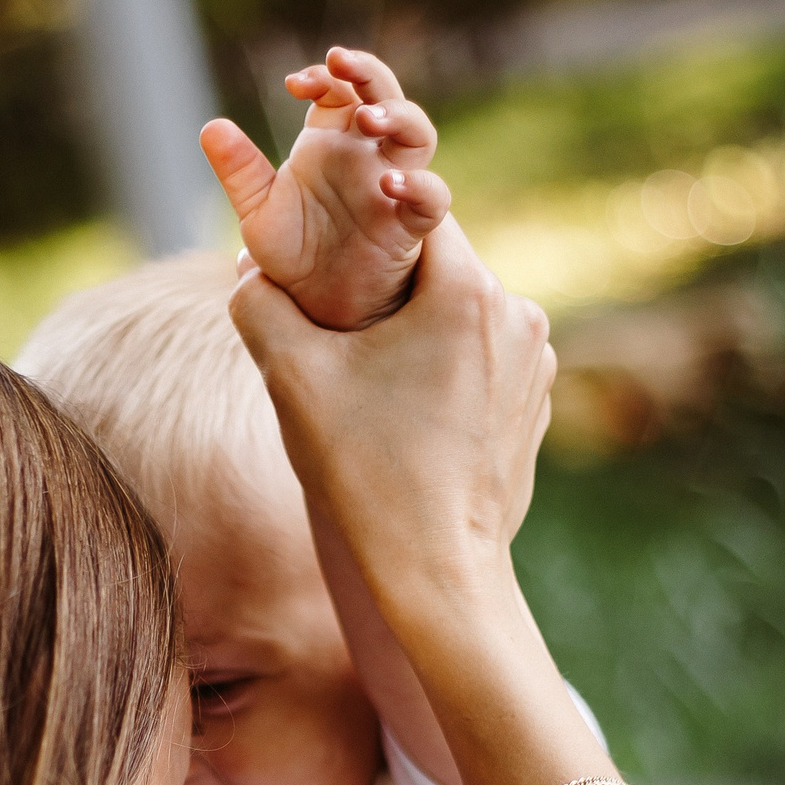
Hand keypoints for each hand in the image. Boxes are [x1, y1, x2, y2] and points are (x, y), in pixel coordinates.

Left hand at [200, 47, 450, 332]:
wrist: (315, 303)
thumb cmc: (293, 251)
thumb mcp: (258, 210)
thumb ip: (240, 170)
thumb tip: (211, 127)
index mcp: (331, 141)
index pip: (338, 89)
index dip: (323, 76)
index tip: (294, 84)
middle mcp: (366, 155)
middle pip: (383, 95)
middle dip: (367, 72)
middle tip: (340, 60)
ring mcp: (393, 185)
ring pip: (417, 134)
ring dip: (398, 115)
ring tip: (368, 116)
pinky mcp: (410, 225)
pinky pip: (431, 199)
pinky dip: (419, 186)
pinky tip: (390, 184)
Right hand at [225, 217, 552, 597]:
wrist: (438, 571)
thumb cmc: (367, 472)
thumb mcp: (292, 379)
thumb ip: (259, 303)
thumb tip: (248, 267)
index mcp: (467, 290)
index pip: (410, 214)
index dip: (362, 229)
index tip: (327, 261)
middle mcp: (519, 314)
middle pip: (436, 267)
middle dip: (386, 288)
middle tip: (337, 329)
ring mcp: (536, 361)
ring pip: (460, 314)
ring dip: (417, 330)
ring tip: (371, 380)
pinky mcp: (535, 402)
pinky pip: (483, 359)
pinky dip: (446, 370)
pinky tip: (409, 414)